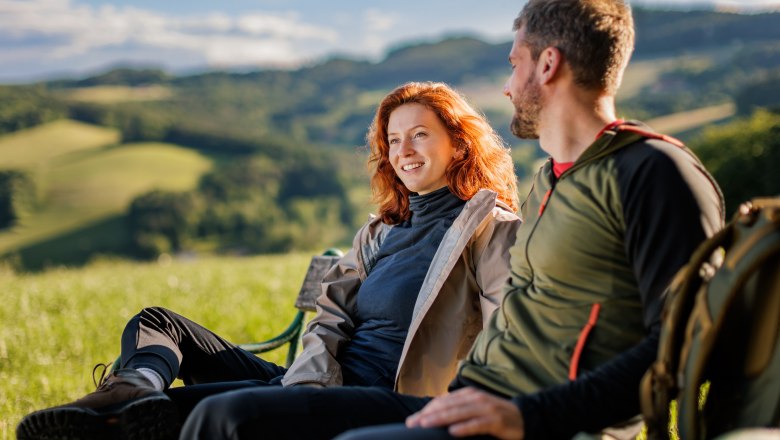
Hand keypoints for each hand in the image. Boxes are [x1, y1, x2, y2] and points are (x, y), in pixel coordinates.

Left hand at [406, 387, 523, 439]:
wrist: (524, 418)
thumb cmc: (495, 416)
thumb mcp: (475, 410)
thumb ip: (458, 411)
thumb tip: (435, 417)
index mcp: (468, 395)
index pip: (442, 402)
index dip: (426, 410)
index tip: (412, 421)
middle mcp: (475, 398)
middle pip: (447, 406)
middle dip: (427, 415)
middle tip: (412, 424)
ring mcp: (486, 408)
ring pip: (459, 413)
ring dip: (440, 419)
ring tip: (425, 425)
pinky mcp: (496, 421)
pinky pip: (477, 424)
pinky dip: (464, 428)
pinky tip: (453, 432)